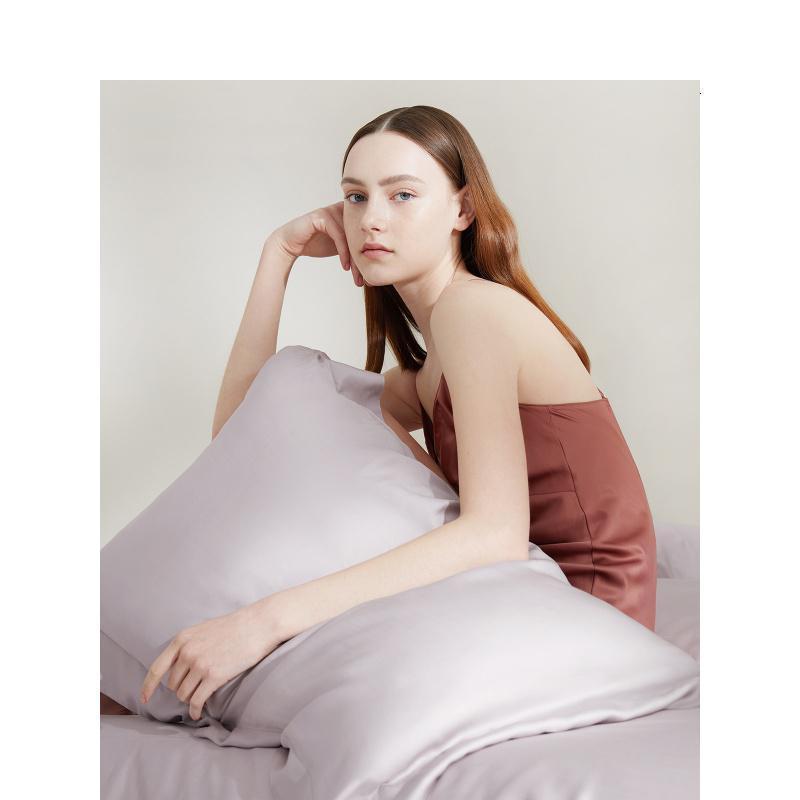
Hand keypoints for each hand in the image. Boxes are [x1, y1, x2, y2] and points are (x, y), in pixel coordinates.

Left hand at [140, 601, 282, 720]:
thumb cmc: (234, 627)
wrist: (258, 625)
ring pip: (184, 694)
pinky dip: (196, 710)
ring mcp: (200, 664)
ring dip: (191, 698)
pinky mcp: (214, 676)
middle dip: (182, 689)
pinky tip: (198, 713)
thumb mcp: (203, 630)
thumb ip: (188, 646)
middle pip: (173, 684)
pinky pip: (197, 701)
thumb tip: (177, 668)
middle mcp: (187, 652)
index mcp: (182, 639)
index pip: (157, 668)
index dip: (148, 686)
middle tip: (195, 687)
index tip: (145, 699)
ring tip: (201, 695)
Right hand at [270, 200, 365, 286]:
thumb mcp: (339, 246)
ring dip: (354, 260)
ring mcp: (332, 211)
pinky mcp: (322, 216)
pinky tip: (344, 266)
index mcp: (348, 214)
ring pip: (350, 237)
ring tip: (356, 277)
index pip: (365, 234)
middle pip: (360, 236)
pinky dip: (343, 253)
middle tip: (365, 279)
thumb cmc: (315, 244)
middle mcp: (341, 210)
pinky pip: (339, 236)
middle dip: (363, 260)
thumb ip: (353, 246)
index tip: (370, 274)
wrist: (291, 244)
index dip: (370, 253)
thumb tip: (373, 260)